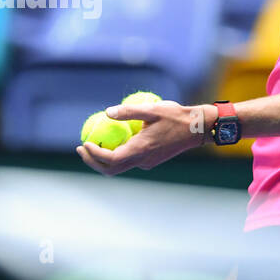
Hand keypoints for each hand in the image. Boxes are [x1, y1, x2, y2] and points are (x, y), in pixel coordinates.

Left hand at [76, 100, 206, 175]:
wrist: (197, 129)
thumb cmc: (176, 117)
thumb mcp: (152, 109)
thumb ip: (128, 112)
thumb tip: (107, 113)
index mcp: (141, 150)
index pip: (110, 159)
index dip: (94, 155)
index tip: (84, 143)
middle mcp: (143, 160)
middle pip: (111, 169)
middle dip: (93, 161)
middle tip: (82, 148)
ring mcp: (147, 162)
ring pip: (119, 167)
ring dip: (103, 160)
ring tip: (91, 145)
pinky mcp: (151, 160)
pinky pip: (129, 161)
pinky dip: (115, 156)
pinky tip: (112, 142)